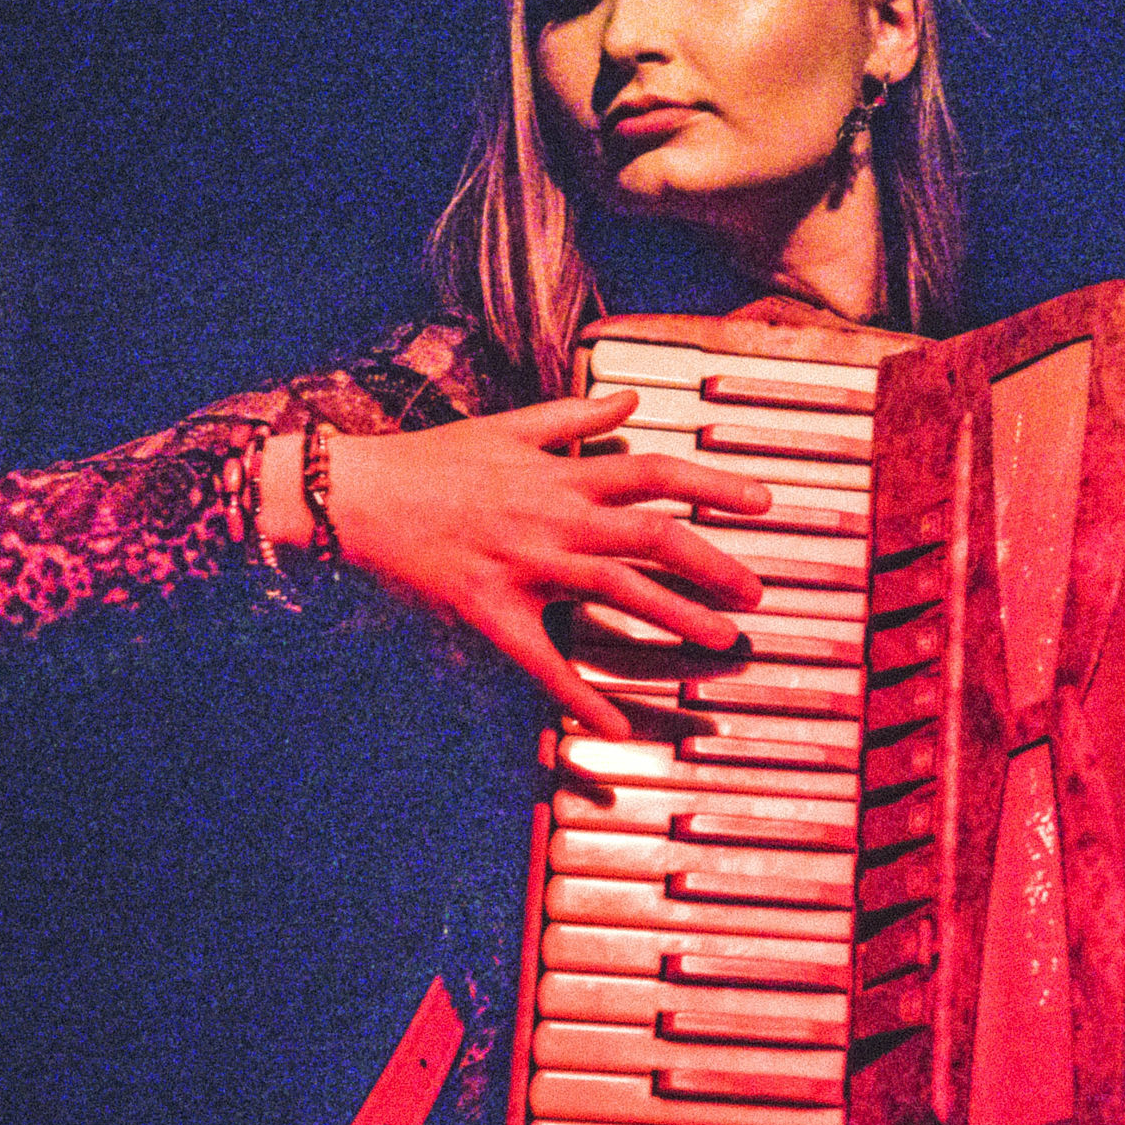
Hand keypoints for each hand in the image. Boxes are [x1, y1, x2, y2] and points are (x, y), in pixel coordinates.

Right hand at [315, 393, 769, 734]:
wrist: (361, 495)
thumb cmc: (435, 460)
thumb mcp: (510, 426)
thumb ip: (577, 417)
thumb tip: (632, 401)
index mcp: (564, 475)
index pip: (657, 471)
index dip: (715, 484)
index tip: (763, 501)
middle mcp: (557, 519)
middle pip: (655, 535)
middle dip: (715, 564)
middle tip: (757, 592)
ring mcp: (528, 567)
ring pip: (618, 591)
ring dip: (677, 618)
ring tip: (722, 641)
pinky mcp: (493, 611)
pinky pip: (543, 660)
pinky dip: (579, 694)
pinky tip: (615, 724)